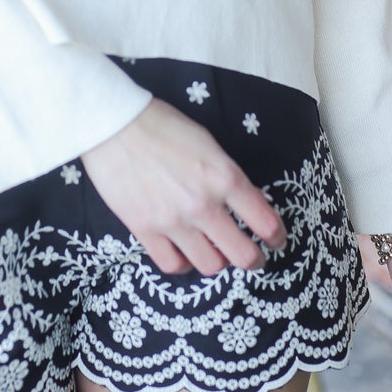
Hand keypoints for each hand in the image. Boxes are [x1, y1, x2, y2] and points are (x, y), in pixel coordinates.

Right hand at [80, 97, 287, 277]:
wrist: (114, 125)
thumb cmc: (162, 125)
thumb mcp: (208, 143)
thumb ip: (227, 175)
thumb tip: (241, 203)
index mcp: (224, 177)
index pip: (265, 221)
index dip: (277, 236)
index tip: (276, 240)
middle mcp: (203, 204)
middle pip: (243, 255)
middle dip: (253, 259)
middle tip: (252, 257)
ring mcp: (173, 221)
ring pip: (210, 266)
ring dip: (217, 261)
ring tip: (214, 251)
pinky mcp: (145, 230)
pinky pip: (172, 265)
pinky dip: (182, 263)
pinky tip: (183, 252)